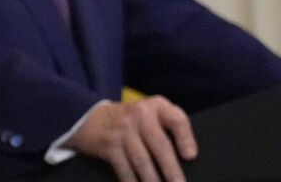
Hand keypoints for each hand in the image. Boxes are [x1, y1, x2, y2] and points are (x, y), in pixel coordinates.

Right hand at [67, 96, 197, 181]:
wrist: (89, 117)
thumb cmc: (130, 120)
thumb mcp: (149, 113)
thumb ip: (168, 127)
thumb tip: (187, 158)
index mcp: (156, 106)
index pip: (176, 119)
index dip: (185, 138)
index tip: (190, 156)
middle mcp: (139, 115)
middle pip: (160, 145)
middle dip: (171, 169)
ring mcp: (122, 130)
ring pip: (142, 160)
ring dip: (153, 180)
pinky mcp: (108, 145)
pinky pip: (124, 168)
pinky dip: (132, 181)